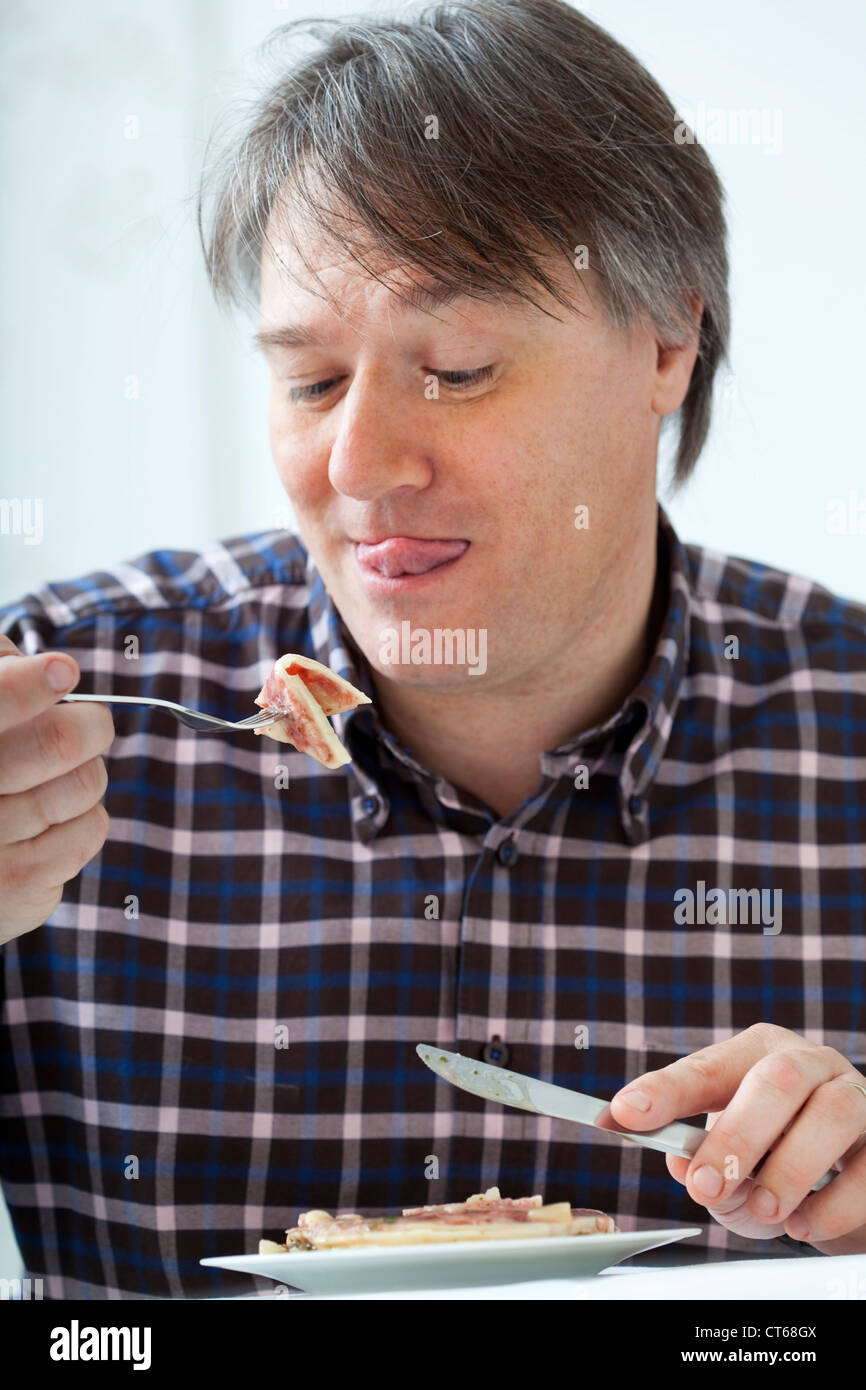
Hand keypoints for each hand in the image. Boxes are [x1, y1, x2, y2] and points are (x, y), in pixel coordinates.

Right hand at [0, 634, 113, 943]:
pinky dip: (83, 817)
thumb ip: (3, 678)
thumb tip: (54, 671)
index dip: (27, 686)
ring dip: (84, 774)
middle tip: (90, 724)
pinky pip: (92, 829)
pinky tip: (49, 823)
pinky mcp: (20, 892)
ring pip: (86, 785)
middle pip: (58, 741)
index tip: (63, 672)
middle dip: (90, 724)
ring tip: (55, 780)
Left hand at [610, 1022, 865, 1253]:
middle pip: (776, 1080)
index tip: (624, 1113)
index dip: (665, 1091)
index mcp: (756, 1054)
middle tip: (706, 1186)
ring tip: (763, 1210)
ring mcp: (855, 1095)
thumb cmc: (777, 1156)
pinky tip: (802, 1224)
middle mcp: (808, 1063)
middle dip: (736, 1135)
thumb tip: (683, 1165)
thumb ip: (700, 1158)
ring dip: (789, 1168)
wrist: (849, 1178)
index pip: (706, 1068)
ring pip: (830, 1112)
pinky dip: (832, 1203)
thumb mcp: (730, 1157)